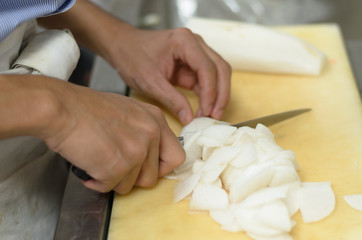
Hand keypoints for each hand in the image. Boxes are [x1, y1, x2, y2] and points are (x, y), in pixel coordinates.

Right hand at [43, 82, 184, 193]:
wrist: (61, 108)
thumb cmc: (85, 108)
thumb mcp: (127, 111)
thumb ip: (143, 131)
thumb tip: (148, 154)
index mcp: (155, 120)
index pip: (176, 156)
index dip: (161, 167)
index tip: (146, 168)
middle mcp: (151, 135)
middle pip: (152, 178)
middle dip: (132, 177)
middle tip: (114, 165)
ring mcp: (135, 152)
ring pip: (129, 186)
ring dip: (112, 179)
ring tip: (97, 159)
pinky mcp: (117, 167)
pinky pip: (109, 188)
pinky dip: (96, 181)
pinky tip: (87, 163)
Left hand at [107, 25, 230, 124]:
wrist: (122, 47)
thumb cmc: (132, 57)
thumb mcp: (150, 82)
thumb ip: (172, 100)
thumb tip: (189, 118)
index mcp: (184, 41)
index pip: (207, 68)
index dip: (211, 92)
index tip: (207, 111)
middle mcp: (195, 43)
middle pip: (220, 68)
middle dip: (220, 94)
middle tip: (216, 115)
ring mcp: (196, 53)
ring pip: (218, 74)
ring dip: (217, 95)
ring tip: (212, 115)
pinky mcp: (192, 64)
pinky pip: (207, 80)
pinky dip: (208, 95)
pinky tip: (204, 109)